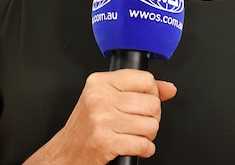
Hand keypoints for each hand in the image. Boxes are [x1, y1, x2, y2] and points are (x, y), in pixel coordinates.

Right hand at [28, 69, 176, 164]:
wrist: (65, 154)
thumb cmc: (86, 128)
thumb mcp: (106, 100)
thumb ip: (138, 90)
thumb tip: (169, 88)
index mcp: (100, 82)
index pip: (145, 80)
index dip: (152, 94)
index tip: (145, 102)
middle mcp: (100, 98)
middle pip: (152, 103)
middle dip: (152, 118)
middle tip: (138, 123)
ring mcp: (102, 119)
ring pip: (151, 125)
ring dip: (148, 136)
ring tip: (133, 135)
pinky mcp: (105, 141)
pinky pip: (143, 144)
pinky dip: (144, 150)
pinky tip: (132, 147)